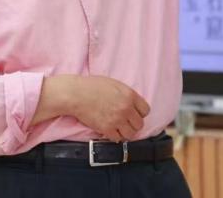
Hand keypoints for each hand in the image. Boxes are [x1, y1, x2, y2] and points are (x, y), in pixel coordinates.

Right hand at [33, 75, 149, 141]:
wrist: (76, 94)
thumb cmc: (92, 86)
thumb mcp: (115, 84)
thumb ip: (127, 95)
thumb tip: (133, 104)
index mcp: (129, 95)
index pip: (146, 110)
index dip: (139, 113)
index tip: (133, 114)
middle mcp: (126, 108)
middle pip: (139, 124)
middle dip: (133, 124)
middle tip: (125, 122)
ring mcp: (117, 120)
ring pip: (131, 134)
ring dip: (125, 132)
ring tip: (118, 128)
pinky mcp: (107, 129)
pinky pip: (118, 139)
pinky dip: (114, 136)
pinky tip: (110, 130)